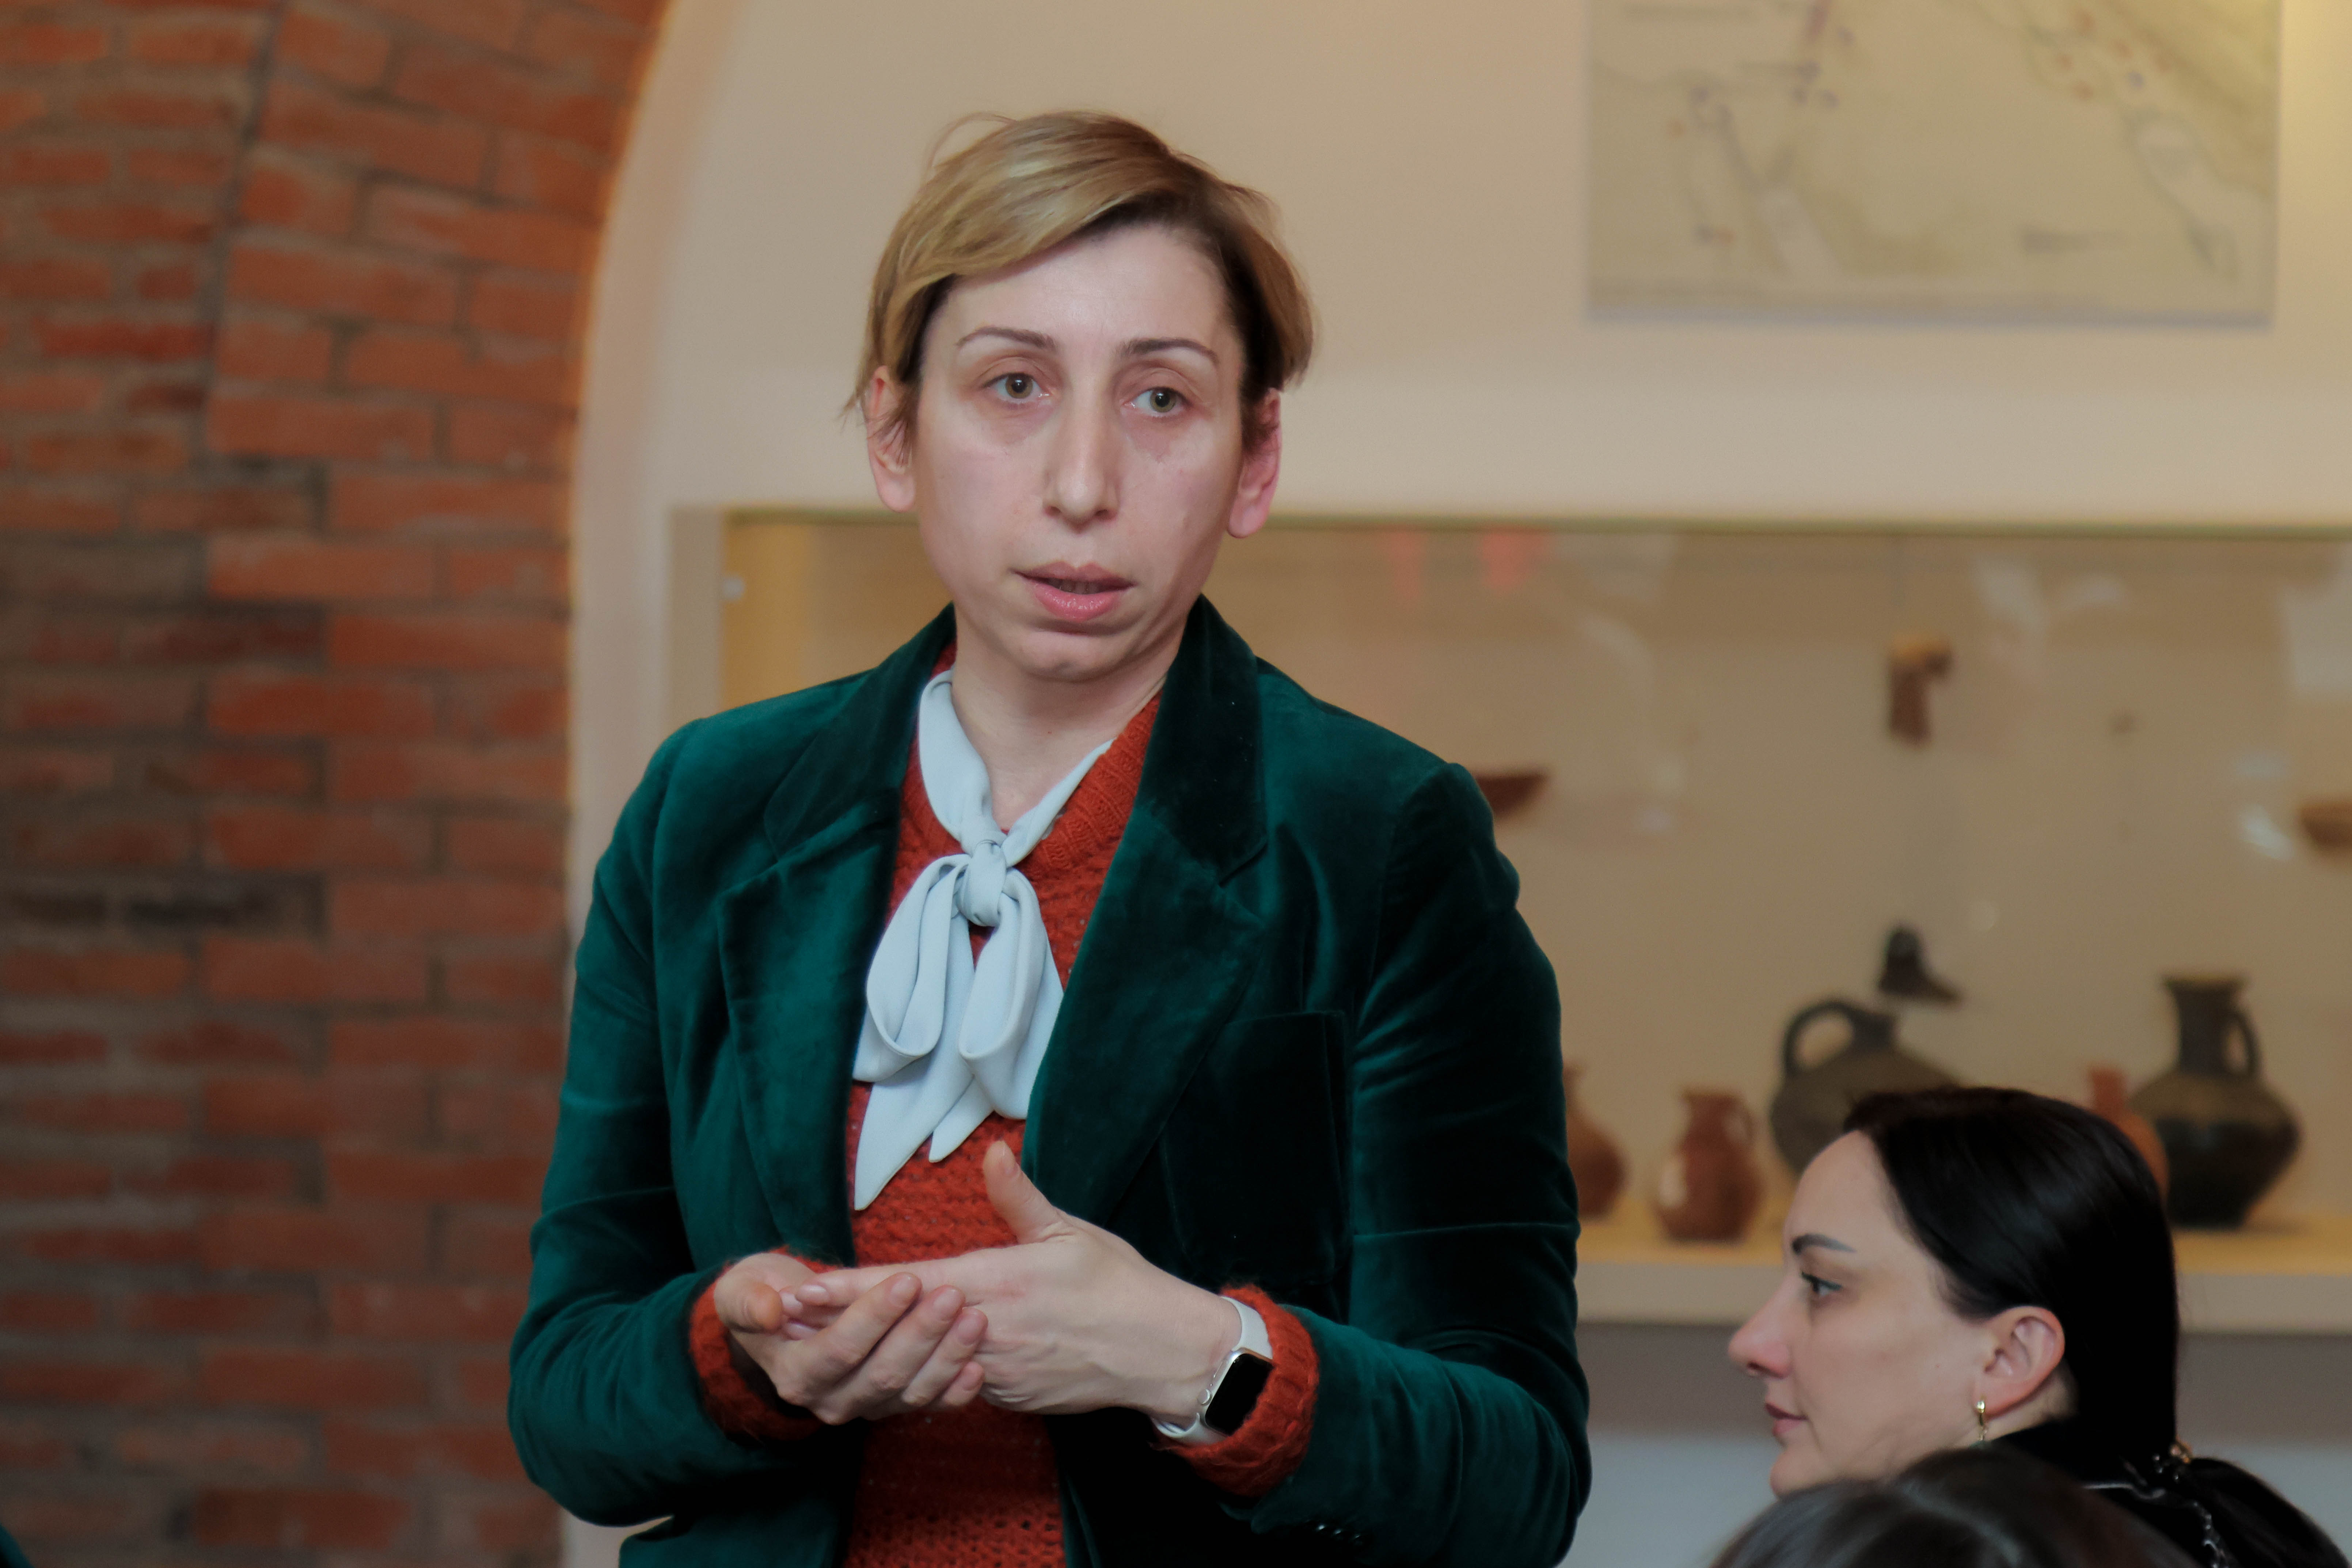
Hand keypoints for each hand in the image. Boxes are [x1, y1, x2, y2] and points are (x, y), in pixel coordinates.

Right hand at [713, 1252, 986, 1424]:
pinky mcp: (894, 1404)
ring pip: (910, 1391)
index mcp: (795, 1373)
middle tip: (953, 1295)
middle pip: (882, 1373)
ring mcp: (866, 1406)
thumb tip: (771, 1310)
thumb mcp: (743, 1291)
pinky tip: (978, 1367)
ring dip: (946, 1357)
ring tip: (975, 1320)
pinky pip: (929, 1406)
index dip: (874, 1318)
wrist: (784, 1318)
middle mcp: (830, 1400)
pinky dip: (955, 1391)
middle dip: (920, 1334)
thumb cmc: (766, 1294)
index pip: (839, 1350)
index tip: (908, 1279)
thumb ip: (749, 1301)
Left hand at [792, 1142, 1238, 1423]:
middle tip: (785, 1316)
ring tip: (820, 1341)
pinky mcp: (1007, 1394)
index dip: (848, 1287)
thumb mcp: (1070, 1232)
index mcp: (997, 1281)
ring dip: (871, 1349)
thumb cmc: (1117, 1285)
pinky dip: (925, 1370)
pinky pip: (957, 1381)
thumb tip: (994, 1150)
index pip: (906, 1283)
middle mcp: (986, 1328)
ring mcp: (995, 1368)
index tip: (801, 1287)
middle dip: (839, 1321)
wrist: (1160, 1352)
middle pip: (899, 1326)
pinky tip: (893, 1366)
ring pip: (921, 1359)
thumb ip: (1019, 1197)